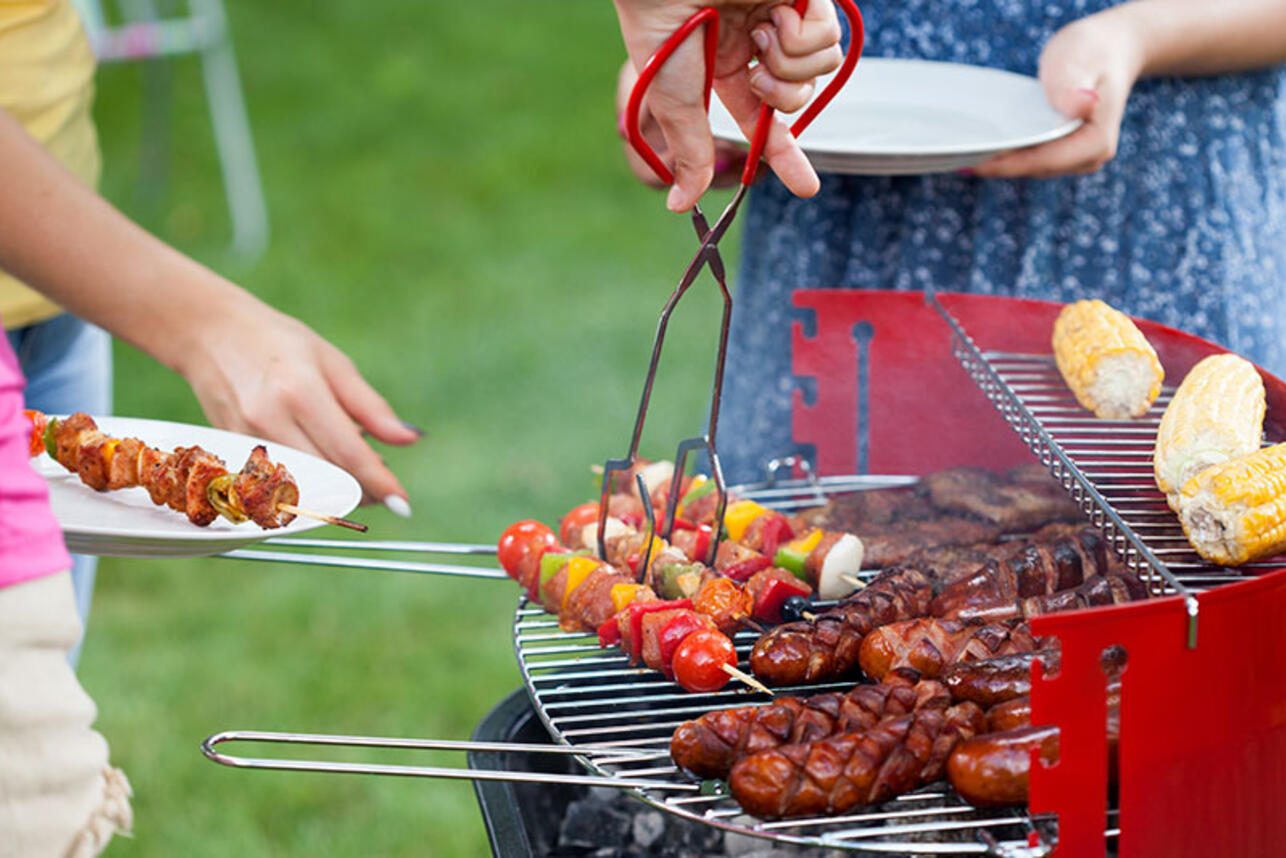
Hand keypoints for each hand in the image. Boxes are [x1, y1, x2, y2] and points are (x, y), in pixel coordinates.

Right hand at [177, 292, 419, 512]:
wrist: (208, 333)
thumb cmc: (278, 343)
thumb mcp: (333, 363)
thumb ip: (371, 407)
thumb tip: (409, 439)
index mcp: (300, 392)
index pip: (348, 452)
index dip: (379, 482)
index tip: (404, 504)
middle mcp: (270, 419)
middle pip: (326, 476)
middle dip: (361, 491)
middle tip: (384, 491)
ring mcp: (245, 438)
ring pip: (302, 485)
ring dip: (335, 491)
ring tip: (356, 480)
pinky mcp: (232, 449)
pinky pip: (277, 481)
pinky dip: (307, 483)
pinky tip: (321, 470)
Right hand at [613, 0, 842, 210]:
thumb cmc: (664, 31)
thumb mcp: (677, 102)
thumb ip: (691, 153)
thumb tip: (680, 205)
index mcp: (728, 69)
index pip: (765, 120)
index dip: (786, 155)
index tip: (807, 188)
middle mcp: (759, 44)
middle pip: (799, 96)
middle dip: (781, 97)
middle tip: (756, 76)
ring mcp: (784, 16)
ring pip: (820, 68)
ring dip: (789, 64)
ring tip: (761, 34)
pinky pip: (827, 37)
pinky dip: (800, 35)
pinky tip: (775, 13)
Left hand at [973, 13, 1144, 178]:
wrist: (1108, 50)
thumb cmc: (1092, 50)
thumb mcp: (1079, 59)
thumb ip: (1073, 84)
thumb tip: (1082, 105)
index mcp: (1096, 142)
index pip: (1043, 161)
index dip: (1005, 165)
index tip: (971, 163)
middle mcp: (1089, 158)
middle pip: (1033, 168)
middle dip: (996, 165)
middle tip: (954, 159)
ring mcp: (1077, 159)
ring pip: (1029, 167)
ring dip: (998, 162)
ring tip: (960, 155)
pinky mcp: (1063, 153)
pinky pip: (1030, 158)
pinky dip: (1007, 153)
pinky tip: (980, 147)